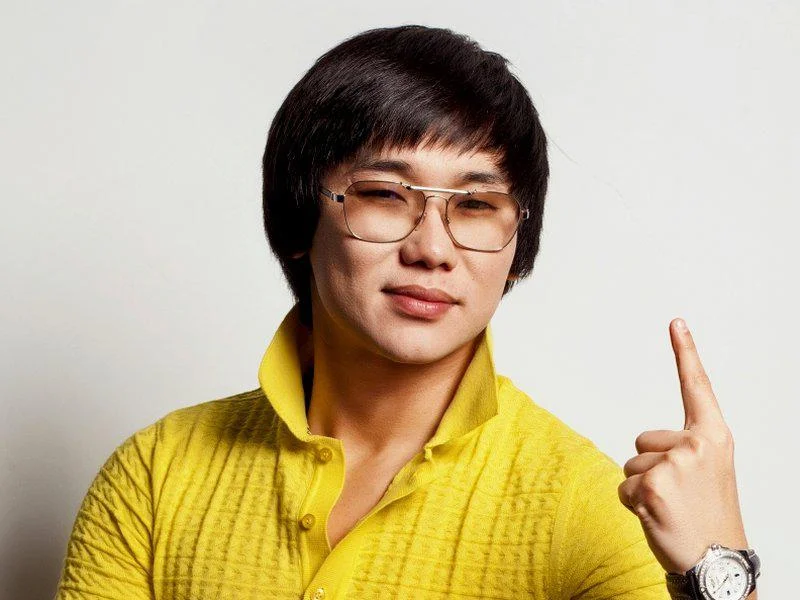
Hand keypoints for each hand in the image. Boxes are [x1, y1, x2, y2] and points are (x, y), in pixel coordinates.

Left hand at [617, 318, 748, 573]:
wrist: (717, 564)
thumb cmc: (710, 518)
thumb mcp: (709, 474)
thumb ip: (685, 450)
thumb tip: (644, 447)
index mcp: (714, 437)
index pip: (696, 388)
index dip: (685, 353)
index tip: (675, 321)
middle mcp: (696, 445)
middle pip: (642, 441)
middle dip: (651, 469)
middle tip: (679, 497)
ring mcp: (674, 464)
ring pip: (631, 467)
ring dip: (643, 489)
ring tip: (672, 509)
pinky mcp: (652, 486)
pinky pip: (623, 488)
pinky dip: (634, 505)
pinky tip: (660, 518)